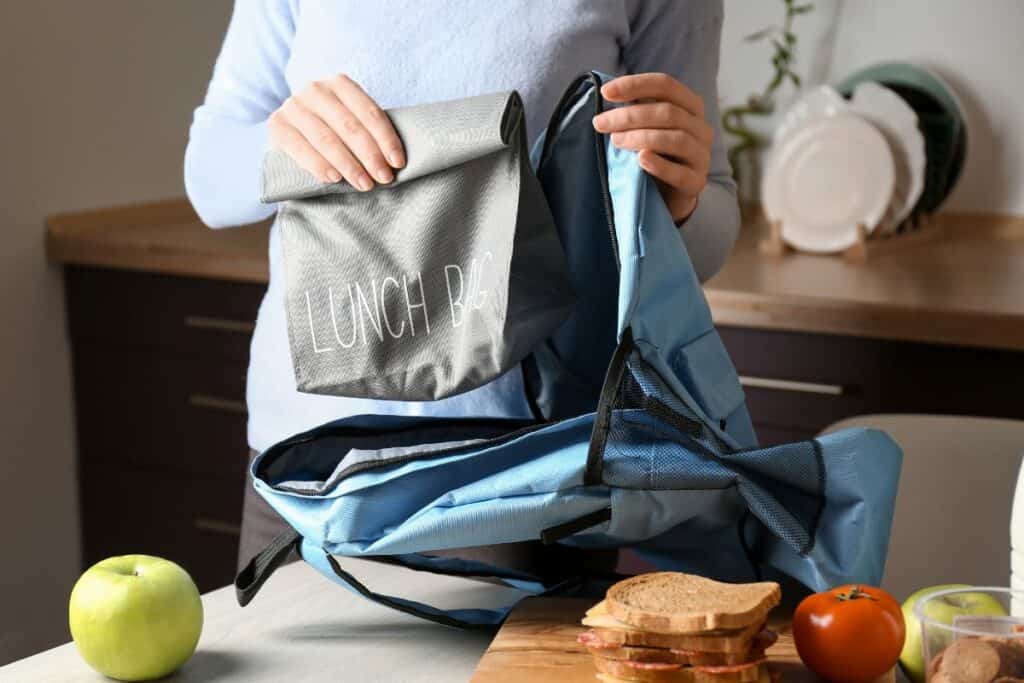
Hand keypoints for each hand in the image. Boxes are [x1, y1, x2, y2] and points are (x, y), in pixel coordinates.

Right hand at [268, 74, 404, 190]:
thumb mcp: (350, 122)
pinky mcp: (277, 124)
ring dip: (349, 165)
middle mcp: (315, 89)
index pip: (369, 112)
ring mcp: (294, 106)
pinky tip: (335, 179)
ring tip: (364, 184)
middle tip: (384, 178)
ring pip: (327, 139)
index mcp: (340, 83)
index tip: (398, 163)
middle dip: (370, 155)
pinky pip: (301, 148)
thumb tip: (394, 161)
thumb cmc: (331, 130)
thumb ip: (367, 132)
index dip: (386, 138)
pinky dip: (320, 165)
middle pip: (349, 126)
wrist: (292, 132)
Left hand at [592, 73, 713, 222]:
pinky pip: (680, 173)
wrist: (668, 195)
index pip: (666, 85)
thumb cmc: (654, 154)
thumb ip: (635, 110)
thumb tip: (606, 93)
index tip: (605, 92)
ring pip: (675, 139)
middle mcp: (700, 128)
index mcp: (690, 106)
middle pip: (668, 112)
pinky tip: (641, 160)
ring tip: (615, 141)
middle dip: (629, 115)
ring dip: (640, 137)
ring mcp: (701, 156)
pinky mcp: (696, 182)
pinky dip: (659, 165)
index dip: (635, 85)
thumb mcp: (645, 127)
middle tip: (600, 123)